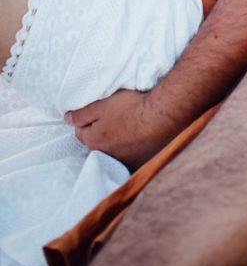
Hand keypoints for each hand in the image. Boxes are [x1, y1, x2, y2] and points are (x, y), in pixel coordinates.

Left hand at [65, 89, 179, 169]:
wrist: (162, 116)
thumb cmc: (130, 107)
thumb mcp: (102, 104)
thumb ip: (82, 113)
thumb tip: (67, 118)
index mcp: (94, 141)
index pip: (80, 132)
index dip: (85, 119)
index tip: (94, 110)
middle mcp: (106, 155)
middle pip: (96, 142)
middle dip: (98, 132)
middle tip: (109, 117)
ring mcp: (124, 160)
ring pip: (112, 150)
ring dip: (115, 141)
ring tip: (124, 127)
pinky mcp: (140, 161)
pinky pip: (129, 155)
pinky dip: (130, 148)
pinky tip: (136, 138)